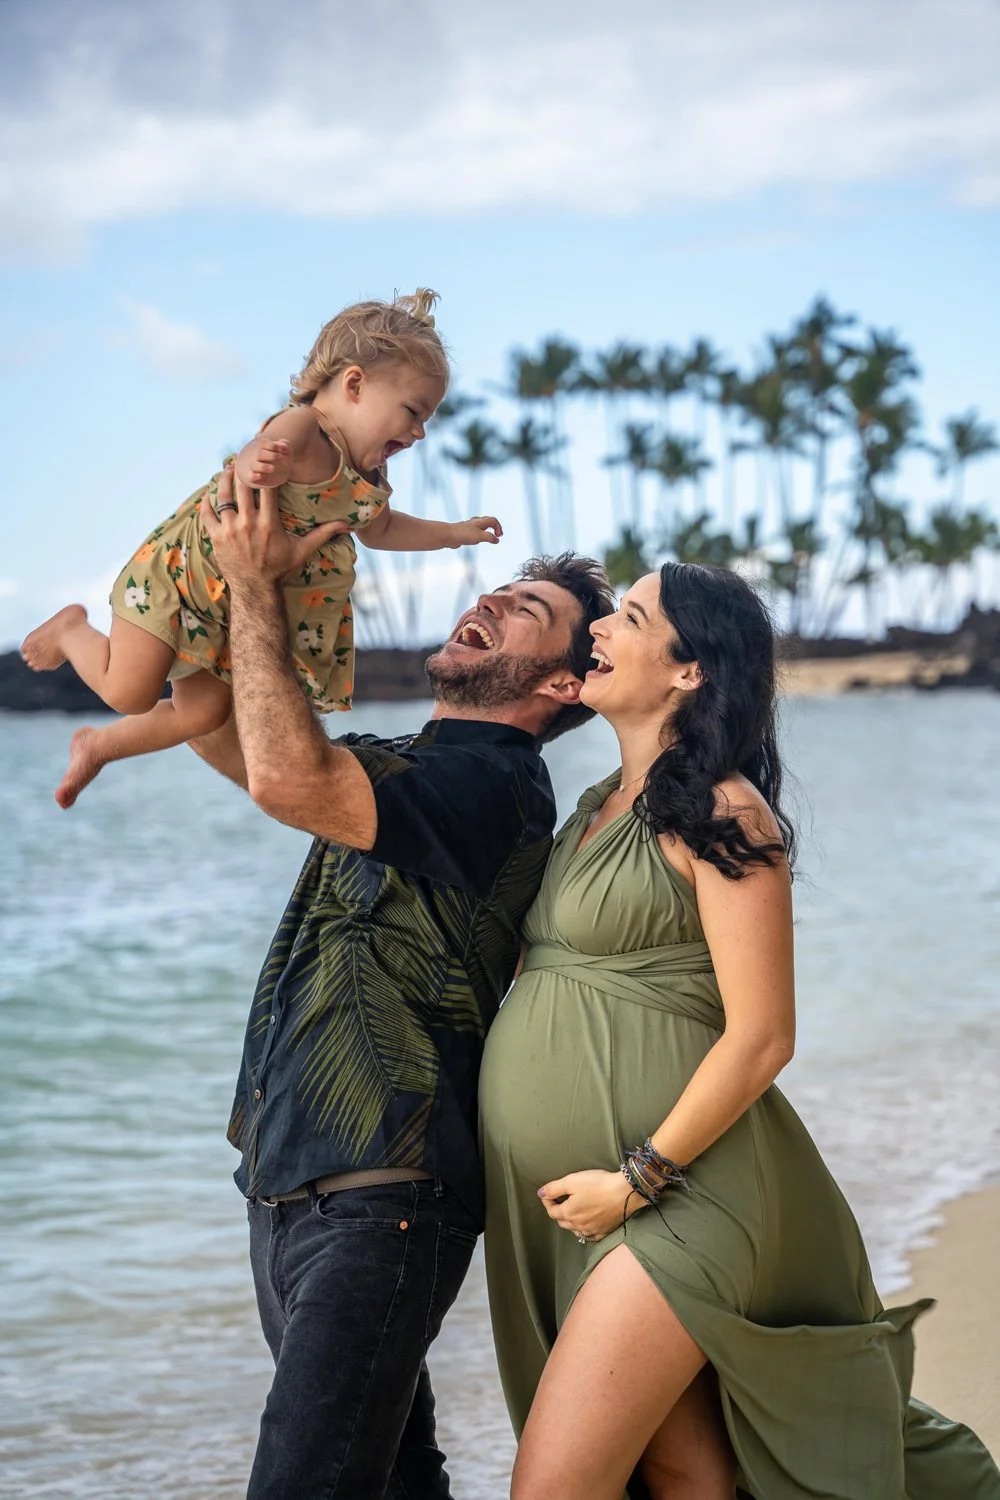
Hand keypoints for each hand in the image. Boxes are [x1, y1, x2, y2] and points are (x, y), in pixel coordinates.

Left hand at [201, 465, 348, 588]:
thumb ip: (322, 535)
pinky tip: (211, 493)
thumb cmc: (279, 568)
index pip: (267, 487)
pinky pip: (207, 513)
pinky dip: (207, 501)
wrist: (255, 589)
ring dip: (225, 480)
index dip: (267, 471)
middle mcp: (248, 523)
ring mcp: (230, 530)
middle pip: (243, 486)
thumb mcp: (302, 551)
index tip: (267, 461)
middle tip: (243, 459)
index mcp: (269, 523)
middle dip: (243, 470)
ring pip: (223, 496)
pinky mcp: (216, 537)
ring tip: (228, 470)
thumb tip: (345, 525)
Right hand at [243, 437, 294, 487]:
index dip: (272, 445)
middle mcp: (257, 457)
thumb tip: (284, 446)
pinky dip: (254, 476)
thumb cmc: (277, 458)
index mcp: (263, 448)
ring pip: (255, 465)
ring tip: (272, 468)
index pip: (264, 443)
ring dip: (264, 467)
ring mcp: (255, 467)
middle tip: (280, 457)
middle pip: (260, 453)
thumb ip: (284, 446)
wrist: (270, 472)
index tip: (280, 449)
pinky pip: (251, 477)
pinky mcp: (254, 478)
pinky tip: (259, 476)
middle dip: (271, 455)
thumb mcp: (282, 451)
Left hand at [450, 516, 501, 547]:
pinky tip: (476, 540)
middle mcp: (475, 523)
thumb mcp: (480, 536)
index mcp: (480, 522)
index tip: (498, 536)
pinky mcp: (464, 532)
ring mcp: (469, 527)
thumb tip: (497, 540)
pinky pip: (474, 531)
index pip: (494, 520)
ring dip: (487, 530)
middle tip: (498, 534)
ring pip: (480, 526)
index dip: (499, 527)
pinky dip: (479, 534)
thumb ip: (490, 537)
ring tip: (488, 536)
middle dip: (494, 527)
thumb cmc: (463, 534)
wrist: (447, 535)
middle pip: (488, 521)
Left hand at [537, 1168, 642, 1242]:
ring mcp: (591, 1230)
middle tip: (561, 1200)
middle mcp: (578, 1225)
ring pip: (575, 1229)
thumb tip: (540, 1194)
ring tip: (573, 1210)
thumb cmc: (598, 1184)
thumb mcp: (572, 1181)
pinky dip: (585, 1229)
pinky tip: (587, 1223)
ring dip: (571, 1221)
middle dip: (558, 1211)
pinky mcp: (604, 1232)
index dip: (548, 1201)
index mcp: (568, 1213)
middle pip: (562, 1221)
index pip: (551, 1211)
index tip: (549, 1193)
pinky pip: (589, 1235)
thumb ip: (554, 1188)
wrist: (625, 1192)